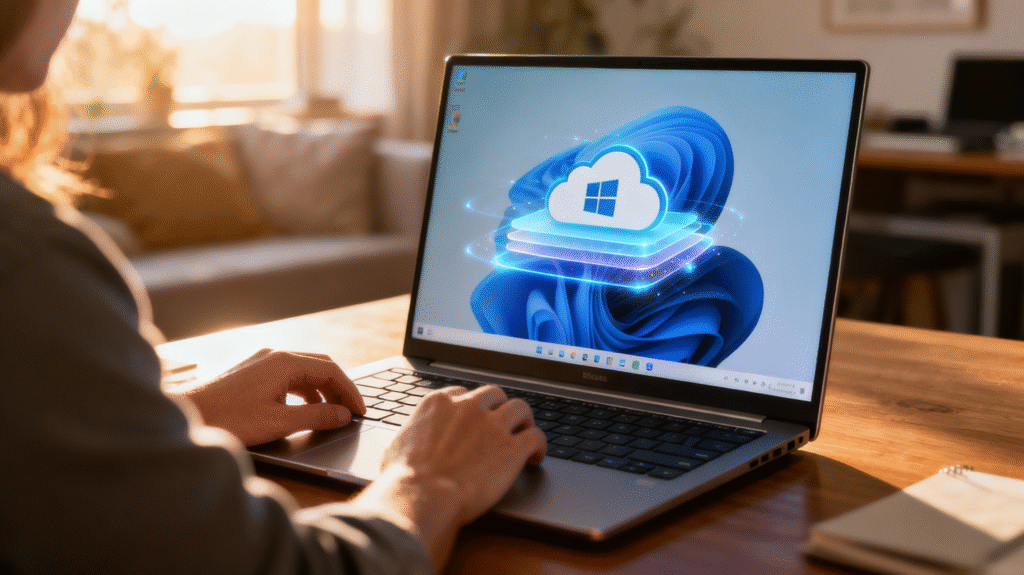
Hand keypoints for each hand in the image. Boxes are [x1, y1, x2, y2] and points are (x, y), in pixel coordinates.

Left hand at [169, 349, 365, 445]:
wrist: (184, 417)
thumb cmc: (227, 420)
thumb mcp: (279, 422)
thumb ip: (316, 417)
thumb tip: (343, 415)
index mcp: (283, 362)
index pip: (330, 369)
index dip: (350, 391)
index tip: (361, 411)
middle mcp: (273, 356)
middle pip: (319, 367)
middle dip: (338, 389)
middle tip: (352, 412)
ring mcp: (260, 363)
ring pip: (302, 373)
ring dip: (321, 392)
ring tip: (332, 414)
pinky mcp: (250, 374)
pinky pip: (287, 378)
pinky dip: (303, 393)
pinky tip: (304, 410)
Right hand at [351, 385, 545, 570]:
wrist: (421, 496)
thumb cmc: (404, 478)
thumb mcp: (398, 444)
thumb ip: (413, 434)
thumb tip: (410, 441)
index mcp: (439, 403)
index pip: (463, 393)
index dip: (472, 406)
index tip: (475, 418)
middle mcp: (468, 407)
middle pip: (495, 394)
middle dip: (500, 408)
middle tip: (502, 424)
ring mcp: (492, 425)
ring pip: (521, 408)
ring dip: (524, 421)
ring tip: (524, 435)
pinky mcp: (512, 448)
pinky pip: (536, 436)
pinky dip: (539, 445)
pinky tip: (535, 457)